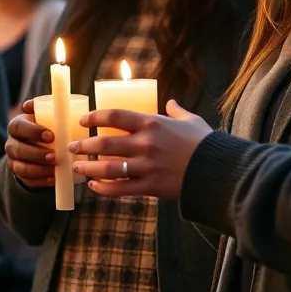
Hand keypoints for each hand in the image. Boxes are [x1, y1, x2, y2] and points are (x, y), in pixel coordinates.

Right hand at [5, 98, 56, 188]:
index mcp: (16, 126)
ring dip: (39, 169)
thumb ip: (42, 107)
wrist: (35, 146)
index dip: (33, 132)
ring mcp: (13, 161)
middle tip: (54, 156)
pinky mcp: (19, 175)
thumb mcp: (42, 115)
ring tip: (55, 168)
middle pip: (18, 150)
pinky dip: (41, 180)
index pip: (19, 127)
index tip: (51, 136)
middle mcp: (11, 143)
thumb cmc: (43, 127)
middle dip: (36, 154)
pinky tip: (53, 178)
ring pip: (21, 167)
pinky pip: (27, 180)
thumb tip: (32, 104)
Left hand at [71, 100, 211, 199]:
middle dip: (84, 145)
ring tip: (77, 167)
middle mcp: (146, 143)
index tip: (83, 121)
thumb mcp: (192, 121)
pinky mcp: (151, 187)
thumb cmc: (206, 144)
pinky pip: (121, 189)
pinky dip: (104, 188)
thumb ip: (177, 111)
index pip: (115, 115)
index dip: (95, 117)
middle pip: (105, 143)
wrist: (219, 171)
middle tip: (71, 147)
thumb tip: (170, 102)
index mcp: (153, 123)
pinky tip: (94, 186)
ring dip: (89, 167)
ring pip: (109, 167)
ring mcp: (147, 166)